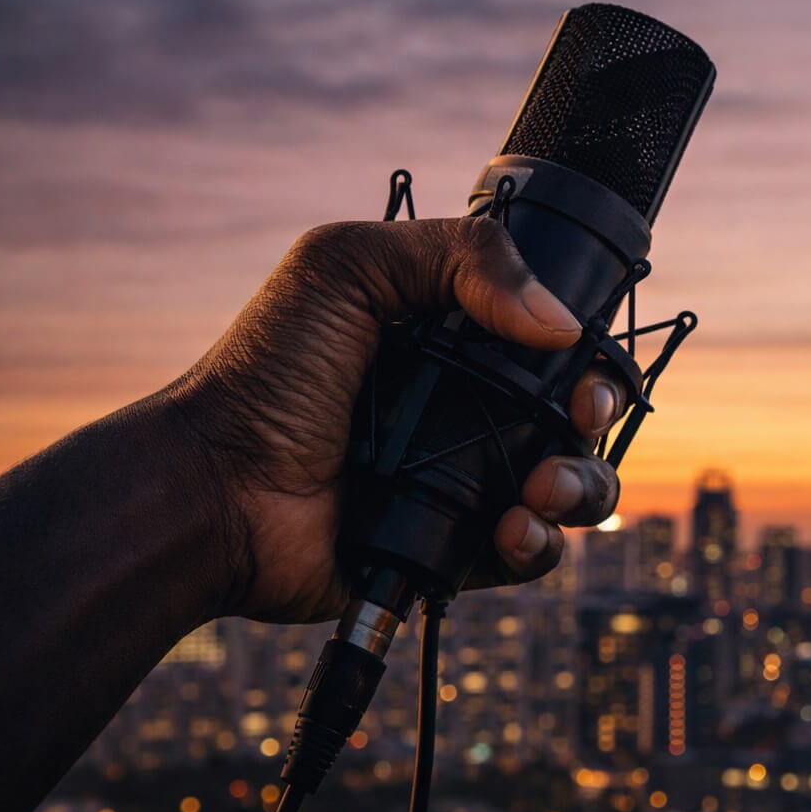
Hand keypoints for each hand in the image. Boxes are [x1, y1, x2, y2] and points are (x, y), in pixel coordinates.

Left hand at [173, 217, 623, 623]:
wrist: (216, 489)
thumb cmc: (266, 373)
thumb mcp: (348, 265)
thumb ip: (461, 256)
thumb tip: (560, 325)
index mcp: (450, 341)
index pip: (547, 343)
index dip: (581, 353)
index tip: (581, 365)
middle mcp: (466, 410)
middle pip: (572, 416)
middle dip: (594, 418)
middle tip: (578, 420)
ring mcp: (462, 482)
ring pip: (568, 486)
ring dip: (581, 486)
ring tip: (541, 488)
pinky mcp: (451, 550)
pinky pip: (528, 555)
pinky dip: (537, 545)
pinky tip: (511, 530)